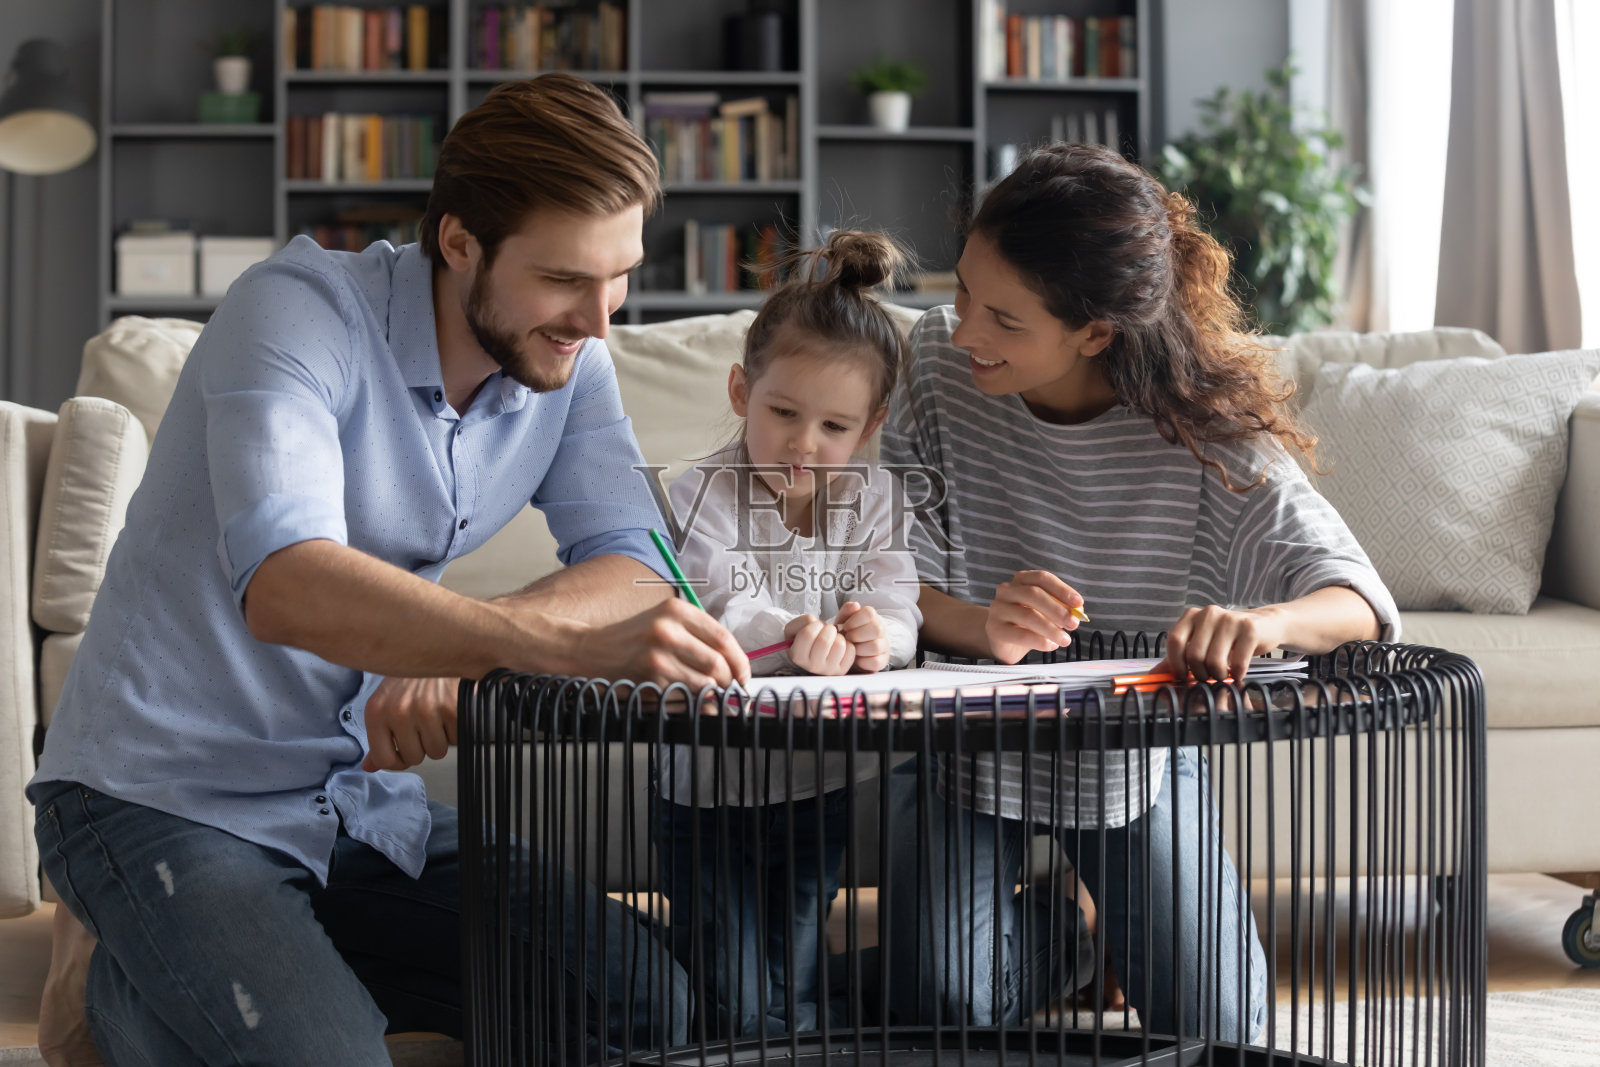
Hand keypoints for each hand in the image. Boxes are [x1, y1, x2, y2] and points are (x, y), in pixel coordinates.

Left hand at [362, 675, 457, 771]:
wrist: (446, 645)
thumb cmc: (415, 675)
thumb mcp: (388, 700)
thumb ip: (379, 735)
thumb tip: (369, 766)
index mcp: (377, 710)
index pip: (384, 759)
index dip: (398, 760)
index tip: (407, 749)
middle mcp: (398, 710)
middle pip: (414, 758)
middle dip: (423, 745)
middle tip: (426, 721)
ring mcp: (426, 710)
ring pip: (436, 751)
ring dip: (441, 737)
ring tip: (439, 713)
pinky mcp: (452, 709)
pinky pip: (456, 739)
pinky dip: (457, 728)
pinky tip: (452, 709)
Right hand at [583, 598, 750, 689]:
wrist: (590, 649)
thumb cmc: (631, 638)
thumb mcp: (664, 622)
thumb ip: (697, 637)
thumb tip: (732, 666)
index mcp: (676, 610)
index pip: (723, 637)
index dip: (740, 661)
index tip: (743, 674)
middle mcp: (667, 630)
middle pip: (717, 663)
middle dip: (730, 682)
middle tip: (730, 690)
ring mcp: (657, 656)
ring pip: (704, 683)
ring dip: (713, 696)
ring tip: (712, 697)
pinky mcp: (648, 679)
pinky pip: (684, 698)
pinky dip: (694, 704)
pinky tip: (691, 702)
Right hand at [784, 613, 855, 674]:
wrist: (814, 652)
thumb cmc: (806, 638)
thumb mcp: (796, 627)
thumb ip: (805, 620)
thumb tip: (819, 622)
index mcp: (797, 655)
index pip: (808, 634)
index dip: (815, 624)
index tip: (816, 626)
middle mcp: (812, 666)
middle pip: (824, 641)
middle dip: (828, 629)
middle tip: (827, 630)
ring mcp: (827, 670)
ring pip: (839, 645)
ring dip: (838, 636)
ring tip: (833, 638)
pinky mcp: (841, 670)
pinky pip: (850, 650)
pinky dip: (847, 644)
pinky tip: (839, 646)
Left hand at [835, 601, 889, 672]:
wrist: (847, 651)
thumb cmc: (846, 633)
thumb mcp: (842, 620)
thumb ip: (847, 611)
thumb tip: (856, 605)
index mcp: (871, 617)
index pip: (870, 613)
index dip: (855, 620)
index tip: (845, 627)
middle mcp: (881, 630)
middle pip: (876, 629)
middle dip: (857, 635)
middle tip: (848, 639)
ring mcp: (883, 645)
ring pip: (876, 646)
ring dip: (859, 649)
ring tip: (851, 649)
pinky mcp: (883, 660)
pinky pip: (876, 661)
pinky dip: (863, 662)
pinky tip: (857, 659)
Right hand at [985, 570, 1083, 663]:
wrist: (1003, 640)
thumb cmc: (1028, 623)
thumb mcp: (1047, 613)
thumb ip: (1063, 610)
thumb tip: (1078, 612)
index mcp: (1021, 580)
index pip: (1042, 578)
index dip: (1061, 589)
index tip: (1078, 603)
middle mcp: (1007, 590)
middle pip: (1033, 594)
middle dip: (1057, 609)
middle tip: (1073, 623)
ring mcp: (998, 609)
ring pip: (1028, 615)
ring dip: (1051, 629)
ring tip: (1065, 640)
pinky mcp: (995, 628)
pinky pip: (1020, 634)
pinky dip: (1039, 641)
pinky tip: (1050, 645)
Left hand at [1158, 604, 1286, 685]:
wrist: (1265, 625)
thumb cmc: (1228, 638)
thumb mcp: (1202, 643)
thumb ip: (1179, 657)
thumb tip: (1154, 675)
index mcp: (1192, 616)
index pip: (1174, 640)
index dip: (1176, 663)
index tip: (1184, 676)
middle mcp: (1208, 614)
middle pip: (1194, 655)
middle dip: (1200, 674)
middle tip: (1209, 676)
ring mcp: (1229, 619)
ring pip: (1214, 661)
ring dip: (1218, 676)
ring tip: (1224, 674)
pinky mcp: (1249, 629)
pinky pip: (1237, 663)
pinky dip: (1237, 674)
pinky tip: (1238, 672)